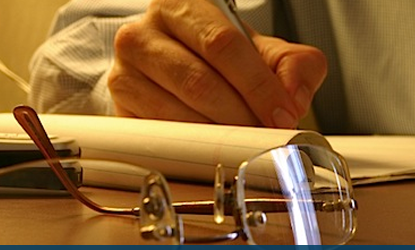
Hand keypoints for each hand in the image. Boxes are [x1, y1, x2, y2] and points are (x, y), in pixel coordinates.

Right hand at [108, 0, 326, 127]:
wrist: (184, 71)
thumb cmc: (221, 61)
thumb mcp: (265, 53)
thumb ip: (294, 66)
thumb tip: (293, 97)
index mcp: (181, 5)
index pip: (223, 44)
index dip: (258, 85)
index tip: (281, 113)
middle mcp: (144, 33)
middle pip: (199, 81)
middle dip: (242, 115)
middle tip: (264, 132)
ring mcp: (125, 72)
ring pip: (177, 114)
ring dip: (218, 135)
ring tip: (242, 139)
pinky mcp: (119, 110)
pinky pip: (160, 137)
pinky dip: (193, 148)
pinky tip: (212, 146)